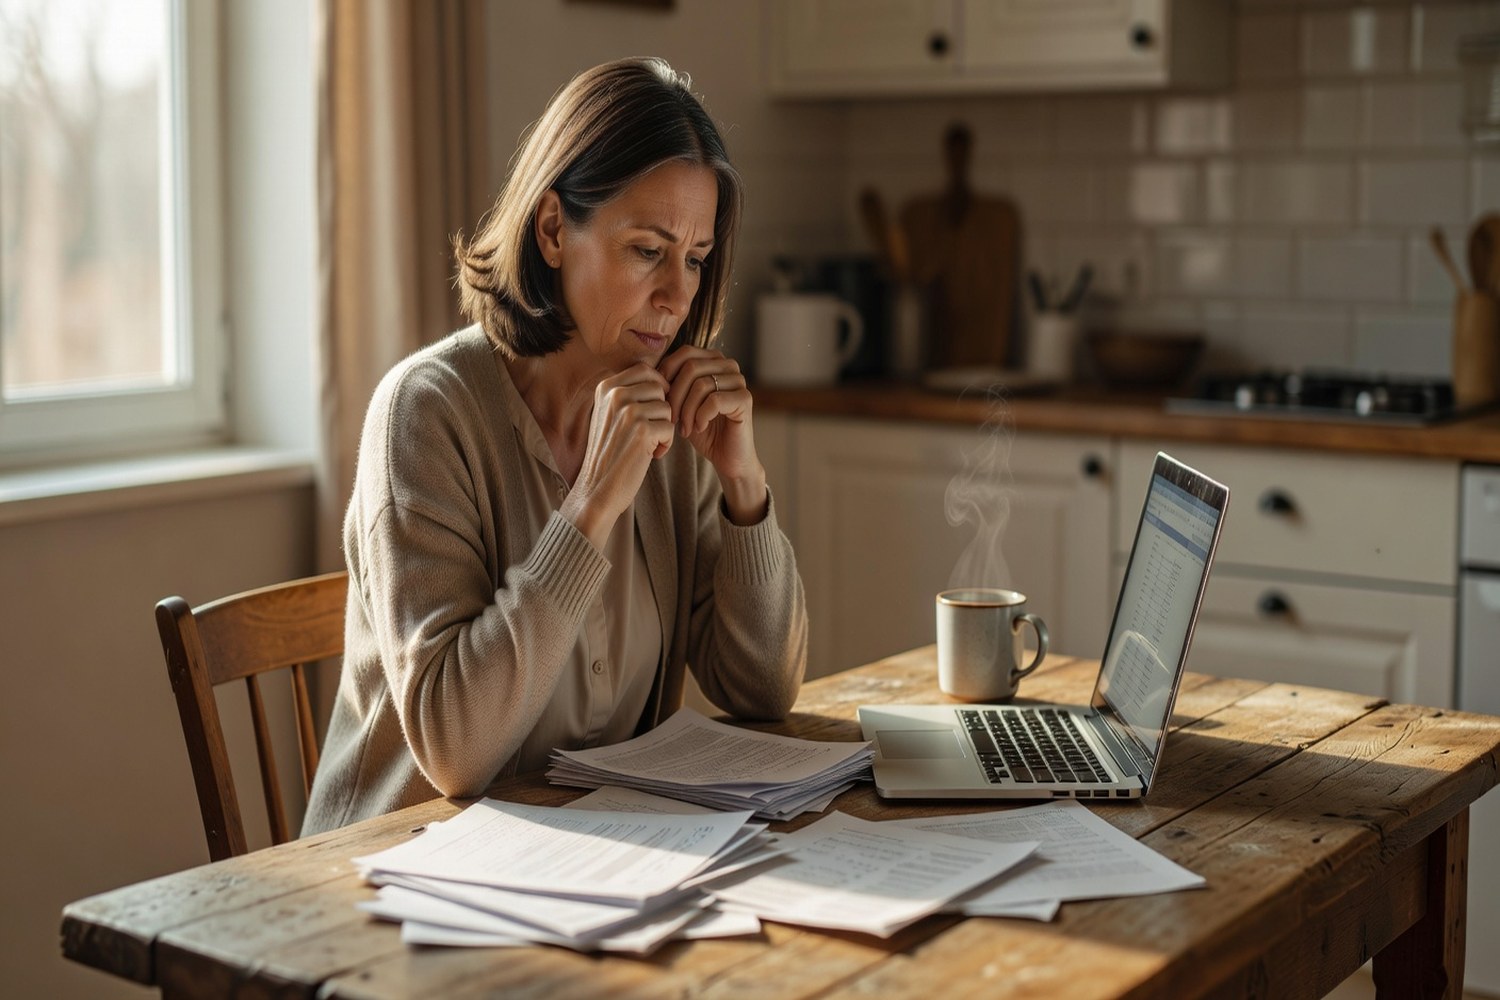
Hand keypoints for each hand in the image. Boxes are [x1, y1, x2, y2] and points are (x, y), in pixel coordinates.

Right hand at [562, 363, 674, 546]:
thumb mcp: (610, 415)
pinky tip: (650, 455)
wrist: (597, 488)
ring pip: (667, 408)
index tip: (653, 409)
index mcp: (606, 387)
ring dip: (663, 428)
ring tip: (647, 445)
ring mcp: (628, 411)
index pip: (645, 370)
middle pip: (659, 388)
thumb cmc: (608, 453)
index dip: (657, 388)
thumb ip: (628, 394)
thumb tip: (663, 378)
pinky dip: (665, 444)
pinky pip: (670, 428)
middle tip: (649, 431)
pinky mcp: (642, 431)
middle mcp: (615, 395)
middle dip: (660, 410)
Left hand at [658, 346, 767, 523]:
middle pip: (691, 367)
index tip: (660, 400)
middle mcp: (729, 365)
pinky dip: (701, 417)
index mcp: (713, 359)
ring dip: (687, 410)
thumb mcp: (679, 402)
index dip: (667, 374)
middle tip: (671, 419)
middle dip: (675, 395)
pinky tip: (698, 429)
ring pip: (701, 384)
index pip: (685, 353)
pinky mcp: (745, 399)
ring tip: (684, 428)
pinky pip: (715, 401)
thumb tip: (646, 368)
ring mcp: (739, 380)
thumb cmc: (700, 428)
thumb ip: (669, 382)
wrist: (726, 457)